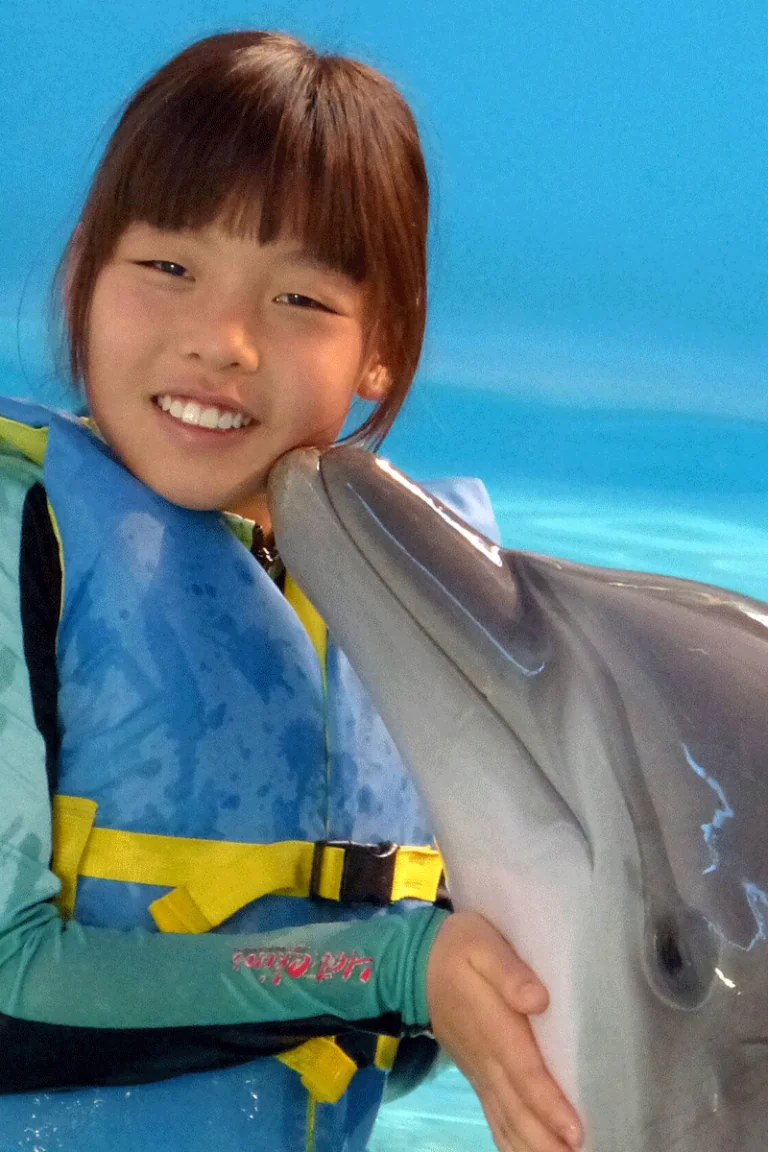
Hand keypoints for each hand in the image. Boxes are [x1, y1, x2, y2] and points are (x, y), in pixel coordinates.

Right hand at [426, 911, 583, 1151]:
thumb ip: (509, 970)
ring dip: (534, 1147)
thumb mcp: (481, 944)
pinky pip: (497, 1120)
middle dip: (547, 1139)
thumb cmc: (460, 948)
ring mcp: (481, 1073)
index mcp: (490, 1024)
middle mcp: (486, 1058)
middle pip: (517, 1109)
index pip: (523, 1070)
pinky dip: (514, 1144)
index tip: (574, 1130)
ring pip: (508, 1121)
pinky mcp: (480, 1079)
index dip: (547, 1102)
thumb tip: (538, 999)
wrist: (418, 965)